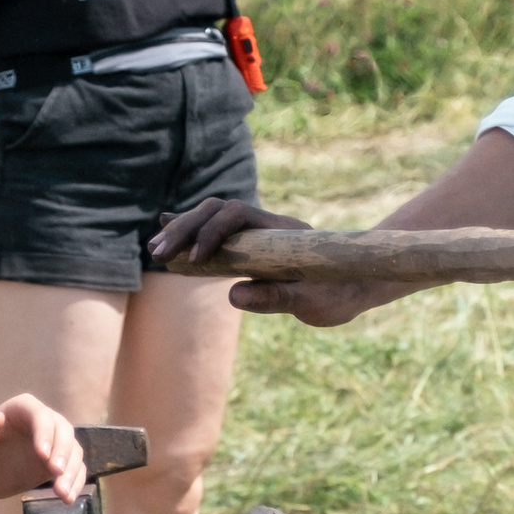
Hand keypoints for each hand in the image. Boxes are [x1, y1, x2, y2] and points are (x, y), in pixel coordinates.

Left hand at [0, 392, 86, 501]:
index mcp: (24, 408)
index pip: (41, 416)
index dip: (45, 433)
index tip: (43, 455)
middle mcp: (45, 421)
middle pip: (64, 431)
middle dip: (63, 452)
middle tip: (55, 473)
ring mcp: (55, 442)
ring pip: (73, 452)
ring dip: (71, 472)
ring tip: (62, 494)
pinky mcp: (59, 462)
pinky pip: (75, 470)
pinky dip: (75, 483)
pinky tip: (67, 499)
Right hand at [152, 192, 390, 326]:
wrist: (357, 285)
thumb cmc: (339, 293)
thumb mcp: (314, 302)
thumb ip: (278, 299)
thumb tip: (233, 296)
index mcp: (282, 231)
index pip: (236, 215)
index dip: (212, 232)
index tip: (194, 259)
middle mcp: (266, 225)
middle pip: (217, 210)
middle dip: (185, 228)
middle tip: (158, 252)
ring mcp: (257, 234)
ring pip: (213, 218)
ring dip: (183, 230)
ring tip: (156, 249)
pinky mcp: (251, 248)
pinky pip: (217, 233)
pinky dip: (191, 232)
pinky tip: (165, 233)